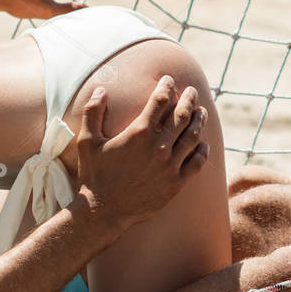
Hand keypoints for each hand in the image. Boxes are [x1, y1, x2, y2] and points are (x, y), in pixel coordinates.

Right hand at [74, 77, 208, 226]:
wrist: (103, 211)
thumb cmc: (94, 175)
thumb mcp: (87, 141)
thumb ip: (92, 112)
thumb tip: (101, 89)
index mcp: (139, 133)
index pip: (160, 101)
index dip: (166, 86)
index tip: (168, 79)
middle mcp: (158, 147)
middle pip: (181, 115)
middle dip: (188, 99)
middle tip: (191, 91)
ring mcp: (169, 166)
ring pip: (192, 137)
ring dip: (199, 121)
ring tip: (202, 112)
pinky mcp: (175, 184)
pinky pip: (196, 163)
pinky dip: (202, 151)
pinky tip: (203, 143)